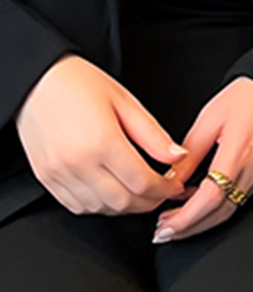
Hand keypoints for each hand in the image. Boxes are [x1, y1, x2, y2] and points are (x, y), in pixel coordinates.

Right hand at [16, 56, 188, 215]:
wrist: (37, 82)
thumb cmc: (80, 84)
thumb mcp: (126, 101)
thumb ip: (153, 135)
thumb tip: (177, 156)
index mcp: (102, 142)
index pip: (142, 182)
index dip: (165, 189)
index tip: (176, 186)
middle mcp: (78, 164)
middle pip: (122, 202)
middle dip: (149, 202)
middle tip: (163, 192)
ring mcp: (59, 175)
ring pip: (99, 209)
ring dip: (124, 207)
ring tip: (141, 193)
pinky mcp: (46, 179)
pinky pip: (76, 206)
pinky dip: (99, 206)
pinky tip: (112, 192)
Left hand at [154, 77, 252, 243]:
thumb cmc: (251, 94)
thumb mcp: (209, 118)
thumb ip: (188, 155)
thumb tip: (168, 182)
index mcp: (240, 151)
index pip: (210, 198)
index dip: (184, 219)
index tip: (164, 228)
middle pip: (220, 213)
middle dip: (189, 228)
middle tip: (164, 232)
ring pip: (232, 210)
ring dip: (203, 220)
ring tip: (178, 219)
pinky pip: (243, 198)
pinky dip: (221, 205)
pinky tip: (204, 201)